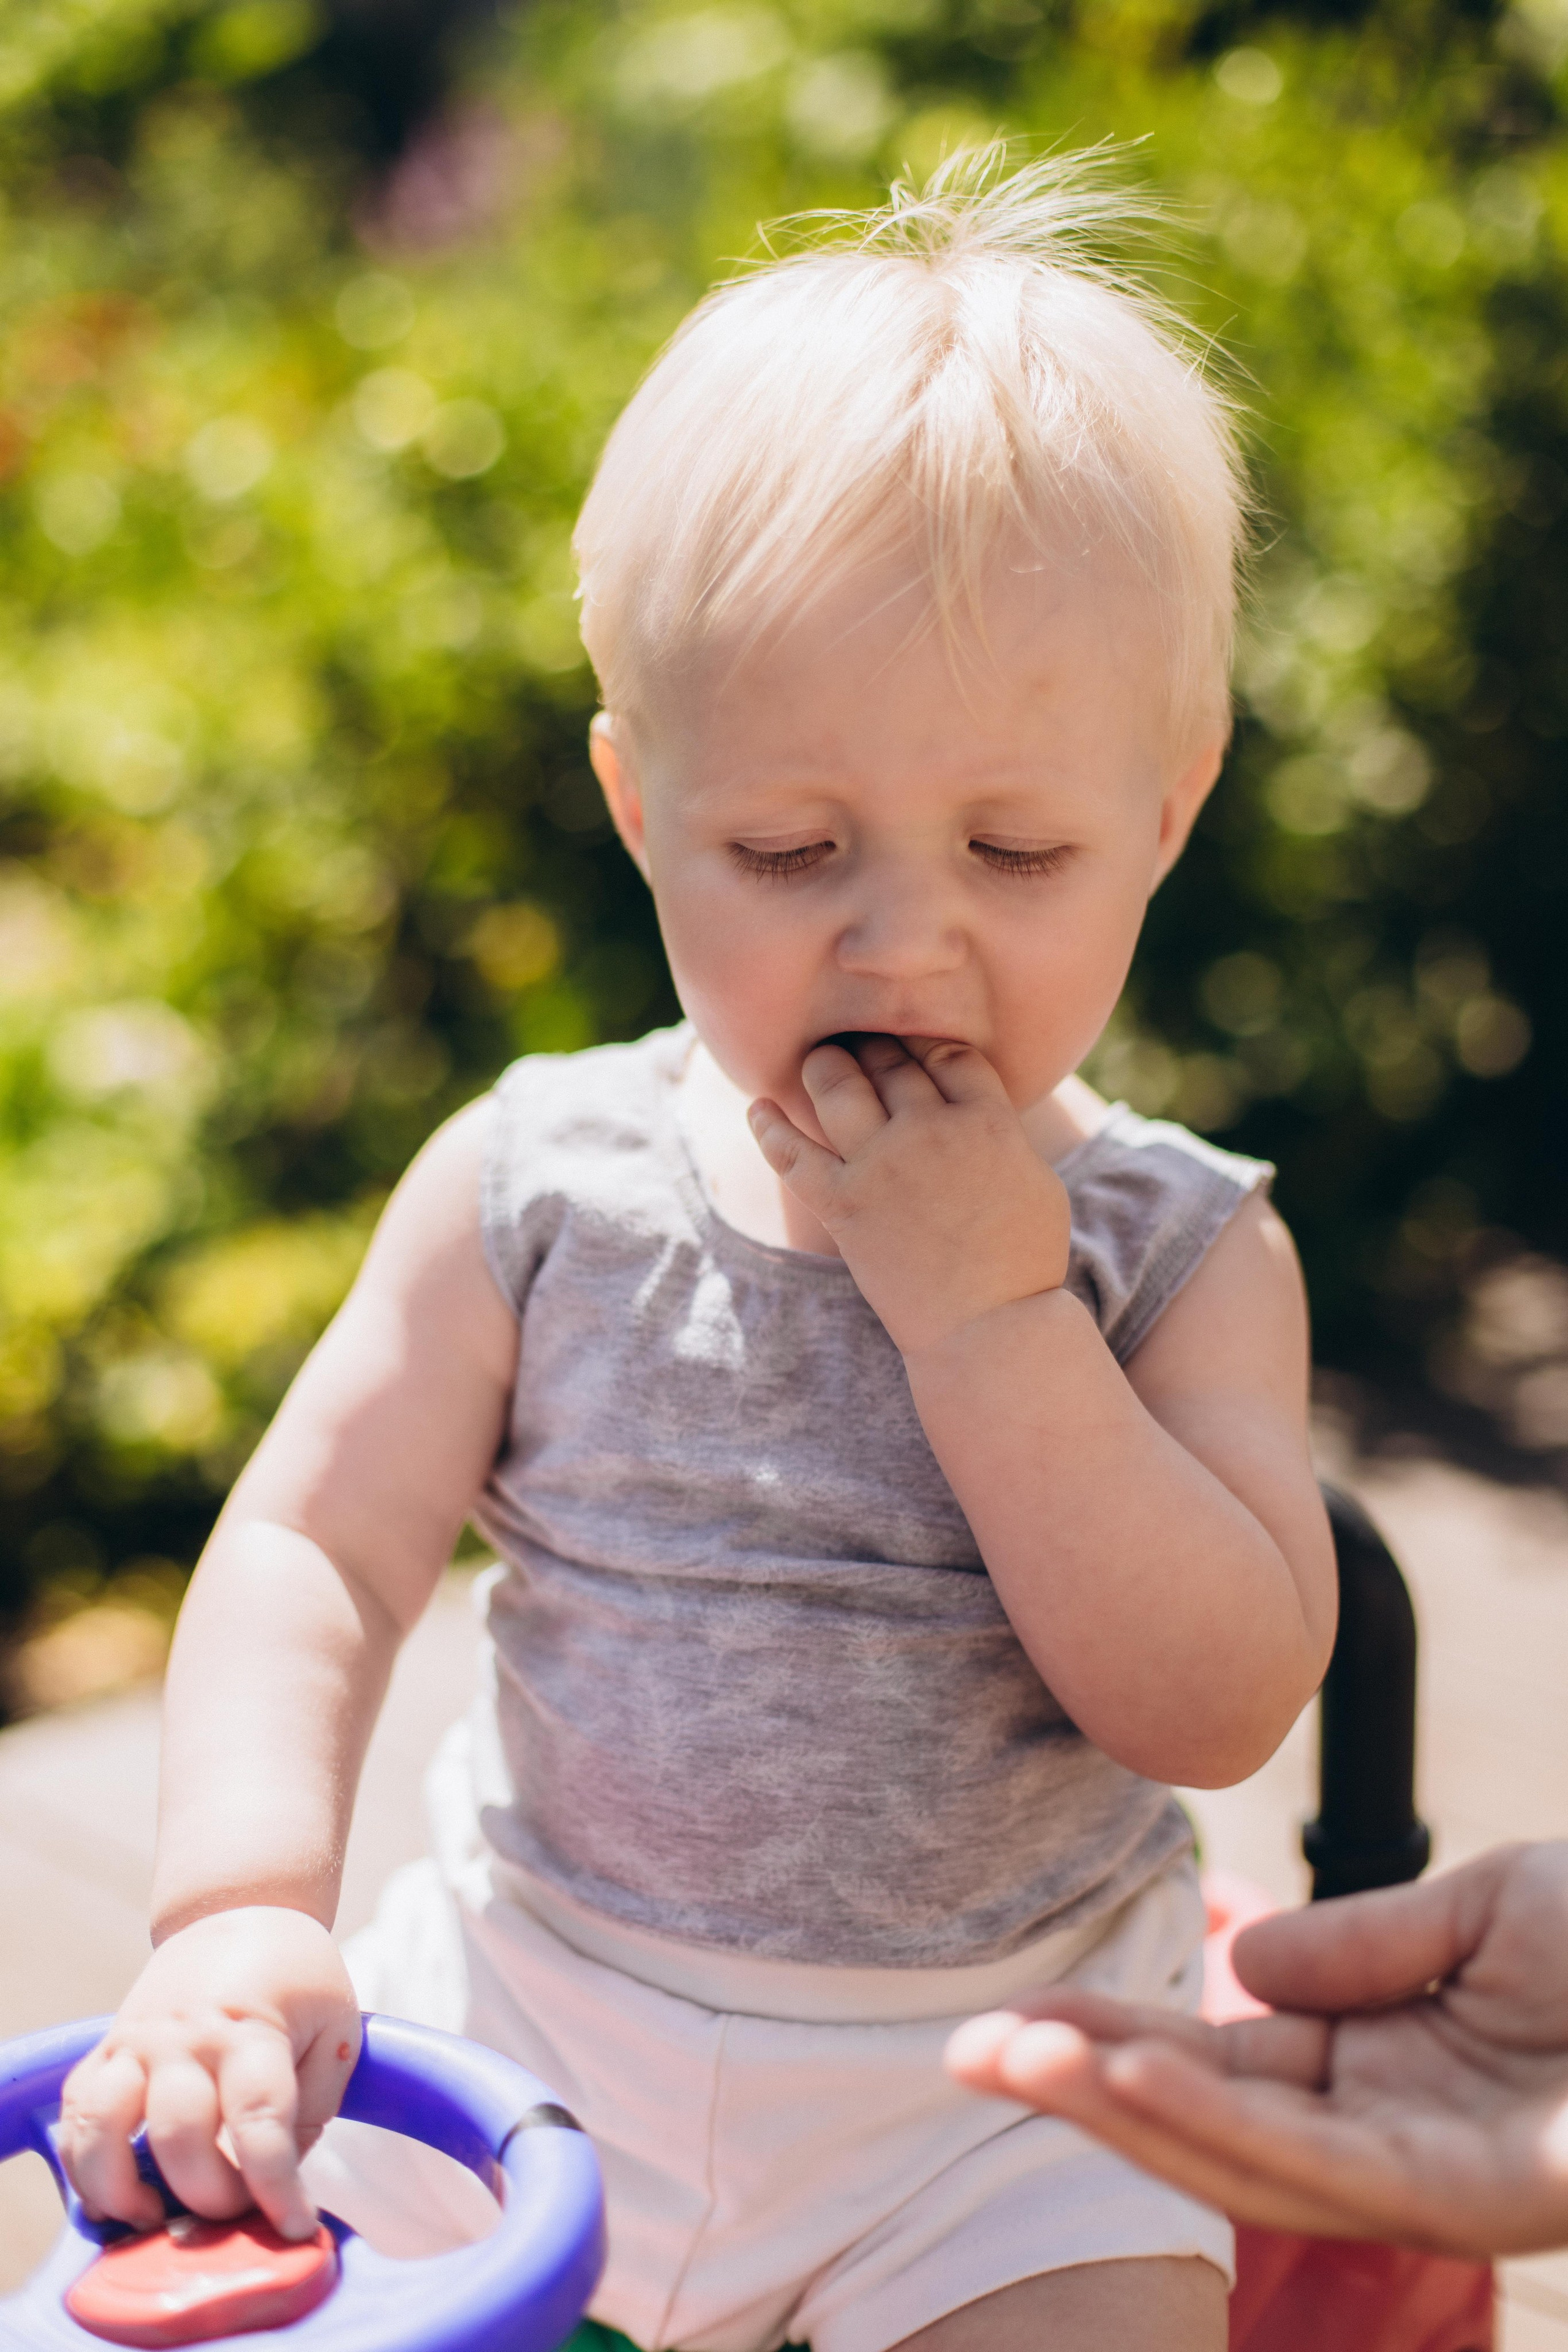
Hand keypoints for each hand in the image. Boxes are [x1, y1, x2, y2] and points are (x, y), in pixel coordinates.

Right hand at [60, 1906, 360, 2241]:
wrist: (241, 1909)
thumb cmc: (299, 1978)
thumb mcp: (335, 2030)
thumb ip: (311, 2107)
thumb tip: (273, 2180)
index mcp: (253, 2029)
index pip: (260, 2122)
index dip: (276, 2187)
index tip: (296, 2227)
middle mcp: (187, 2035)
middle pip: (180, 2136)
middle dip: (208, 2195)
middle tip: (236, 2213)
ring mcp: (140, 2039)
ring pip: (104, 2127)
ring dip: (121, 2188)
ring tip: (153, 2216)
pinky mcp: (109, 2044)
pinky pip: (78, 2111)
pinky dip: (82, 2162)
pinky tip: (110, 2195)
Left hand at [748, 1035, 1069, 1353]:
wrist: (988, 1329)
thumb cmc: (1023, 1262)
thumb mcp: (1036, 1180)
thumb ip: (1001, 1133)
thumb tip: (975, 1108)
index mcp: (988, 1121)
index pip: (948, 1053)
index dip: (928, 1045)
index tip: (916, 1050)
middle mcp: (931, 1130)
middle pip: (891, 1062)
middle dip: (874, 1048)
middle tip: (862, 1046)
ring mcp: (881, 1165)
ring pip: (838, 1087)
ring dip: (825, 1067)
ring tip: (821, 1062)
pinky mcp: (842, 1204)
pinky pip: (790, 1153)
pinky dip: (768, 1127)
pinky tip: (757, 1107)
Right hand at [945, 1842, 1567, 2257]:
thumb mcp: (1490, 1905)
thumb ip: (1366, 1943)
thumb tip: (1248, 1968)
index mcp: (1379, 2064)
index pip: (1220, 2057)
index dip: (1117, 2039)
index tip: (1016, 2021)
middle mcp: (1389, 2131)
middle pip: (1209, 2119)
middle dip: (1085, 2091)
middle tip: (961, 2057)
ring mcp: (1433, 2172)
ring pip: (1249, 2157)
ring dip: (1129, 2112)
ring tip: (1021, 2063)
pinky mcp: (1483, 2197)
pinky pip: (1330, 2165)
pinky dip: (1226, 2124)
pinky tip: (1143, 2081)